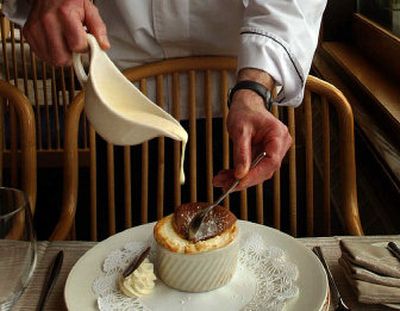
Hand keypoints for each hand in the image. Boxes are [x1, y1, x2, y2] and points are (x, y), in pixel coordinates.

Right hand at [22, 0, 108, 65]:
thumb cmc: (69, 0)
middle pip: (61, 58)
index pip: (77, 45)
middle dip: (72, 57)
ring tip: (65, 43)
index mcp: (65, 14)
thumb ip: (99, 29)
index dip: (84, 47)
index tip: (85, 43)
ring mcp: (36, 28)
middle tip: (74, 46)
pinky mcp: (29, 33)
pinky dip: (50, 53)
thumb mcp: (89, 10)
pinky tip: (55, 43)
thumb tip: (103, 46)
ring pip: (51, 60)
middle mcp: (48, 21)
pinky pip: (41, 55)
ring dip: (61, 56)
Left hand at [213, 69, 291, 190]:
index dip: (255, 175)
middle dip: (244, 179)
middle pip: (265, 170)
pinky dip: (240, 172)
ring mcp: (274, 150)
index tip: (238, 182)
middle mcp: (280, 145)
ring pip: (258, 171)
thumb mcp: (240, 131)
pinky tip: (226, 175)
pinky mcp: (265, 155)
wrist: (247, 104)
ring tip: (220, 180)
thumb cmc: (245, 111)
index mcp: (278, 135)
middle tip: (223, 184)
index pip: (270, 162)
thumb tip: (240, 174)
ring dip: (239, 178)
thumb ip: (241, 153)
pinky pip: (254, 167)